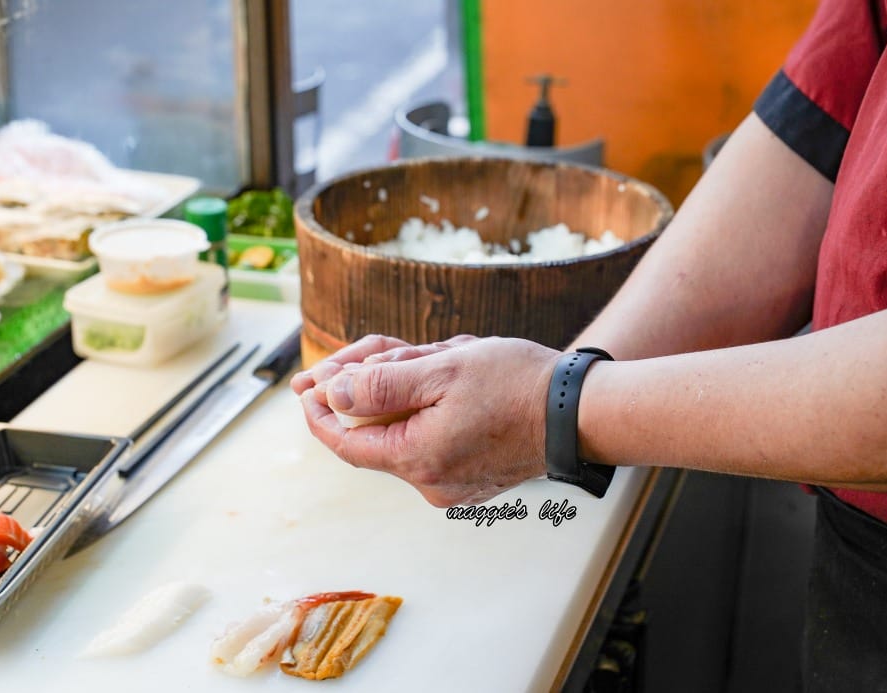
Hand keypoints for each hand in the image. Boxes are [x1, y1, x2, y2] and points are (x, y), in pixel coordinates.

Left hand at [296, 336, 561, 506]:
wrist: (581, 411)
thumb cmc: (518, 384)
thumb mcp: (442, 370)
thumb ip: (380, 385)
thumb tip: (332, 396)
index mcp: (418, 459)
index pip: (346, 443)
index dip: (320, 414)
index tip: (305, 386)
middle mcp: (431, 482)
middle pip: (375, 432)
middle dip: (370, 386)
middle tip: (367, 351)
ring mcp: (453, 483)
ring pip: (405, 429)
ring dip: (406, 388)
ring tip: (434, 352)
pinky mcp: (472, 475)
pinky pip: (431, 436)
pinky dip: (429, 404)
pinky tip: (451, 374)